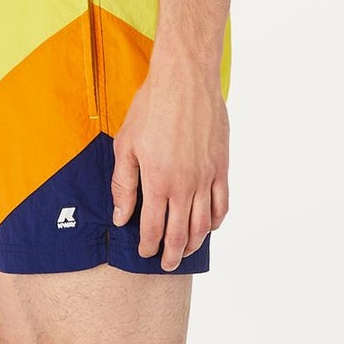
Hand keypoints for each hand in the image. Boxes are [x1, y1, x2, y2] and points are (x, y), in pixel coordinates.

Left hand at [110, 56, 230, 269]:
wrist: (185, 80)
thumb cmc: (151, 107)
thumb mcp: (126, 144)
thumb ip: (123, 184)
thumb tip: (121, 216)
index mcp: (157, 181)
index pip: (153, 227)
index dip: (148, 245)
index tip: (144, 252)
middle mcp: (184, 185)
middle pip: (181, 233)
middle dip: (172, 254)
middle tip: (167, 264)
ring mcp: (206, 177)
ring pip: (203, 224)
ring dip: (194, 242)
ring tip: (187, 251)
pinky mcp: (221, 166)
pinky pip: (222, 204)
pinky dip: (216, 221)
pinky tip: (209, 226)